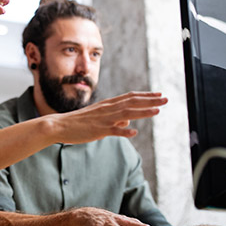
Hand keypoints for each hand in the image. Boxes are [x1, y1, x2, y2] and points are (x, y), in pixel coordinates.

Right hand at [52, 92, 167, 143]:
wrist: (60, 125)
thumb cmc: (80, 122)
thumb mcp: (99, 117)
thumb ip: (115, 117)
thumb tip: (130, 120)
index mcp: (108, 104)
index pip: (130, 97)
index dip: (145, 95)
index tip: (159, 94)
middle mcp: (108, 109)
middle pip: (132, 102)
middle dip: (150, 100)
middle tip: (166, 99)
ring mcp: (103, 119)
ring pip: (126, 113)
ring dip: (143, 112)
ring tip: (157, 111)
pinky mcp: (98, 130)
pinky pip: (113, 130)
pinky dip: (124, 130)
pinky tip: (134, 131)